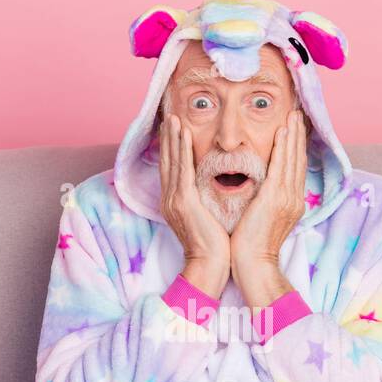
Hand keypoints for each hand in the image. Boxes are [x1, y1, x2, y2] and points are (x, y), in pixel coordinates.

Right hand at [158, 113, 230, 297]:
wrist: (208, 265)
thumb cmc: (213, 246)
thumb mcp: (206, 218)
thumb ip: (204, 201)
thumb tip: (213, 190)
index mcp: (176, 203)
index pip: (173, 169)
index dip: (172, 148)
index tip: (174, 130)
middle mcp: (171, 198)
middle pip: (167, 161)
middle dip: (168, 138)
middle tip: (169, 116)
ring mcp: (175, 199)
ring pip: (172, 161)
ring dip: (172, 137)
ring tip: (173, 117)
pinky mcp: (184, 201)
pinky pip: (182, 169)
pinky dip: (181, 149)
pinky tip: (183, 133)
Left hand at [231, 109, 306, 308]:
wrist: (253, 264)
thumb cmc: (250, 246)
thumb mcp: (261, 219)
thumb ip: (264, 201)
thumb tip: (257, 189)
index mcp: (290, 203)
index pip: (295, 169)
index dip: (296, 148)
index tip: (294, 130)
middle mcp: (293, 198)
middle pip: (299, 160)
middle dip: (299, 136)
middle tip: (298, 115)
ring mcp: (287, 198)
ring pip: (293, 159)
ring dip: (293, 135)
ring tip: (293, 116)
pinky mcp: (276, 198)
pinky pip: (281, 166)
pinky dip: (283, 147)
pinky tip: (283, 131)